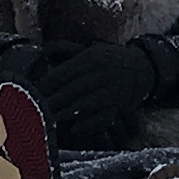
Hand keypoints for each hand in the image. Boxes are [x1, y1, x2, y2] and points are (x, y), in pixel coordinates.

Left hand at [26, 40, 155, 147]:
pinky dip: (89, 123)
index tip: (32, 92)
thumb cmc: (111, 60)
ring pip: (87, 103)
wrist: (145, 68)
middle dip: (53, 100)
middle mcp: (104, 71)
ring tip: (50, 119)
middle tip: (36, 109)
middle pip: (73, 89)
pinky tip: (75, 128)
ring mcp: (114, 88)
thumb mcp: (92, 51)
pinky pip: (104, 115)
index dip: (47, 84)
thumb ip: (68, 52)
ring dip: (67, 113)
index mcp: (92, 57)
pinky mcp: (123, 104)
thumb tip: (44, 53)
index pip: (65, 72)